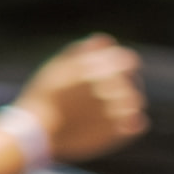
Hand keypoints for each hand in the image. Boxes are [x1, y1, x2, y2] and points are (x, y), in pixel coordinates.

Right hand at [15, 37, 149, 169]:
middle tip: (95, 95)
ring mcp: (120, 111)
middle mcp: (115, 88)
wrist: (36, 134)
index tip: (108, 71)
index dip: (119, 65)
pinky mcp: (120, 133)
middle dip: (118, 85)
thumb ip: (83, 51)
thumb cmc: (42, 96)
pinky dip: (129, 122)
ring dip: (124, 103)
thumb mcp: (56, 66)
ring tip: (99, 110)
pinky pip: (138, 123)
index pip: (128, 60)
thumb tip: (106, 40)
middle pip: (131, 82)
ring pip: (135, 102)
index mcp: (102, 69)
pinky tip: (111, 123)